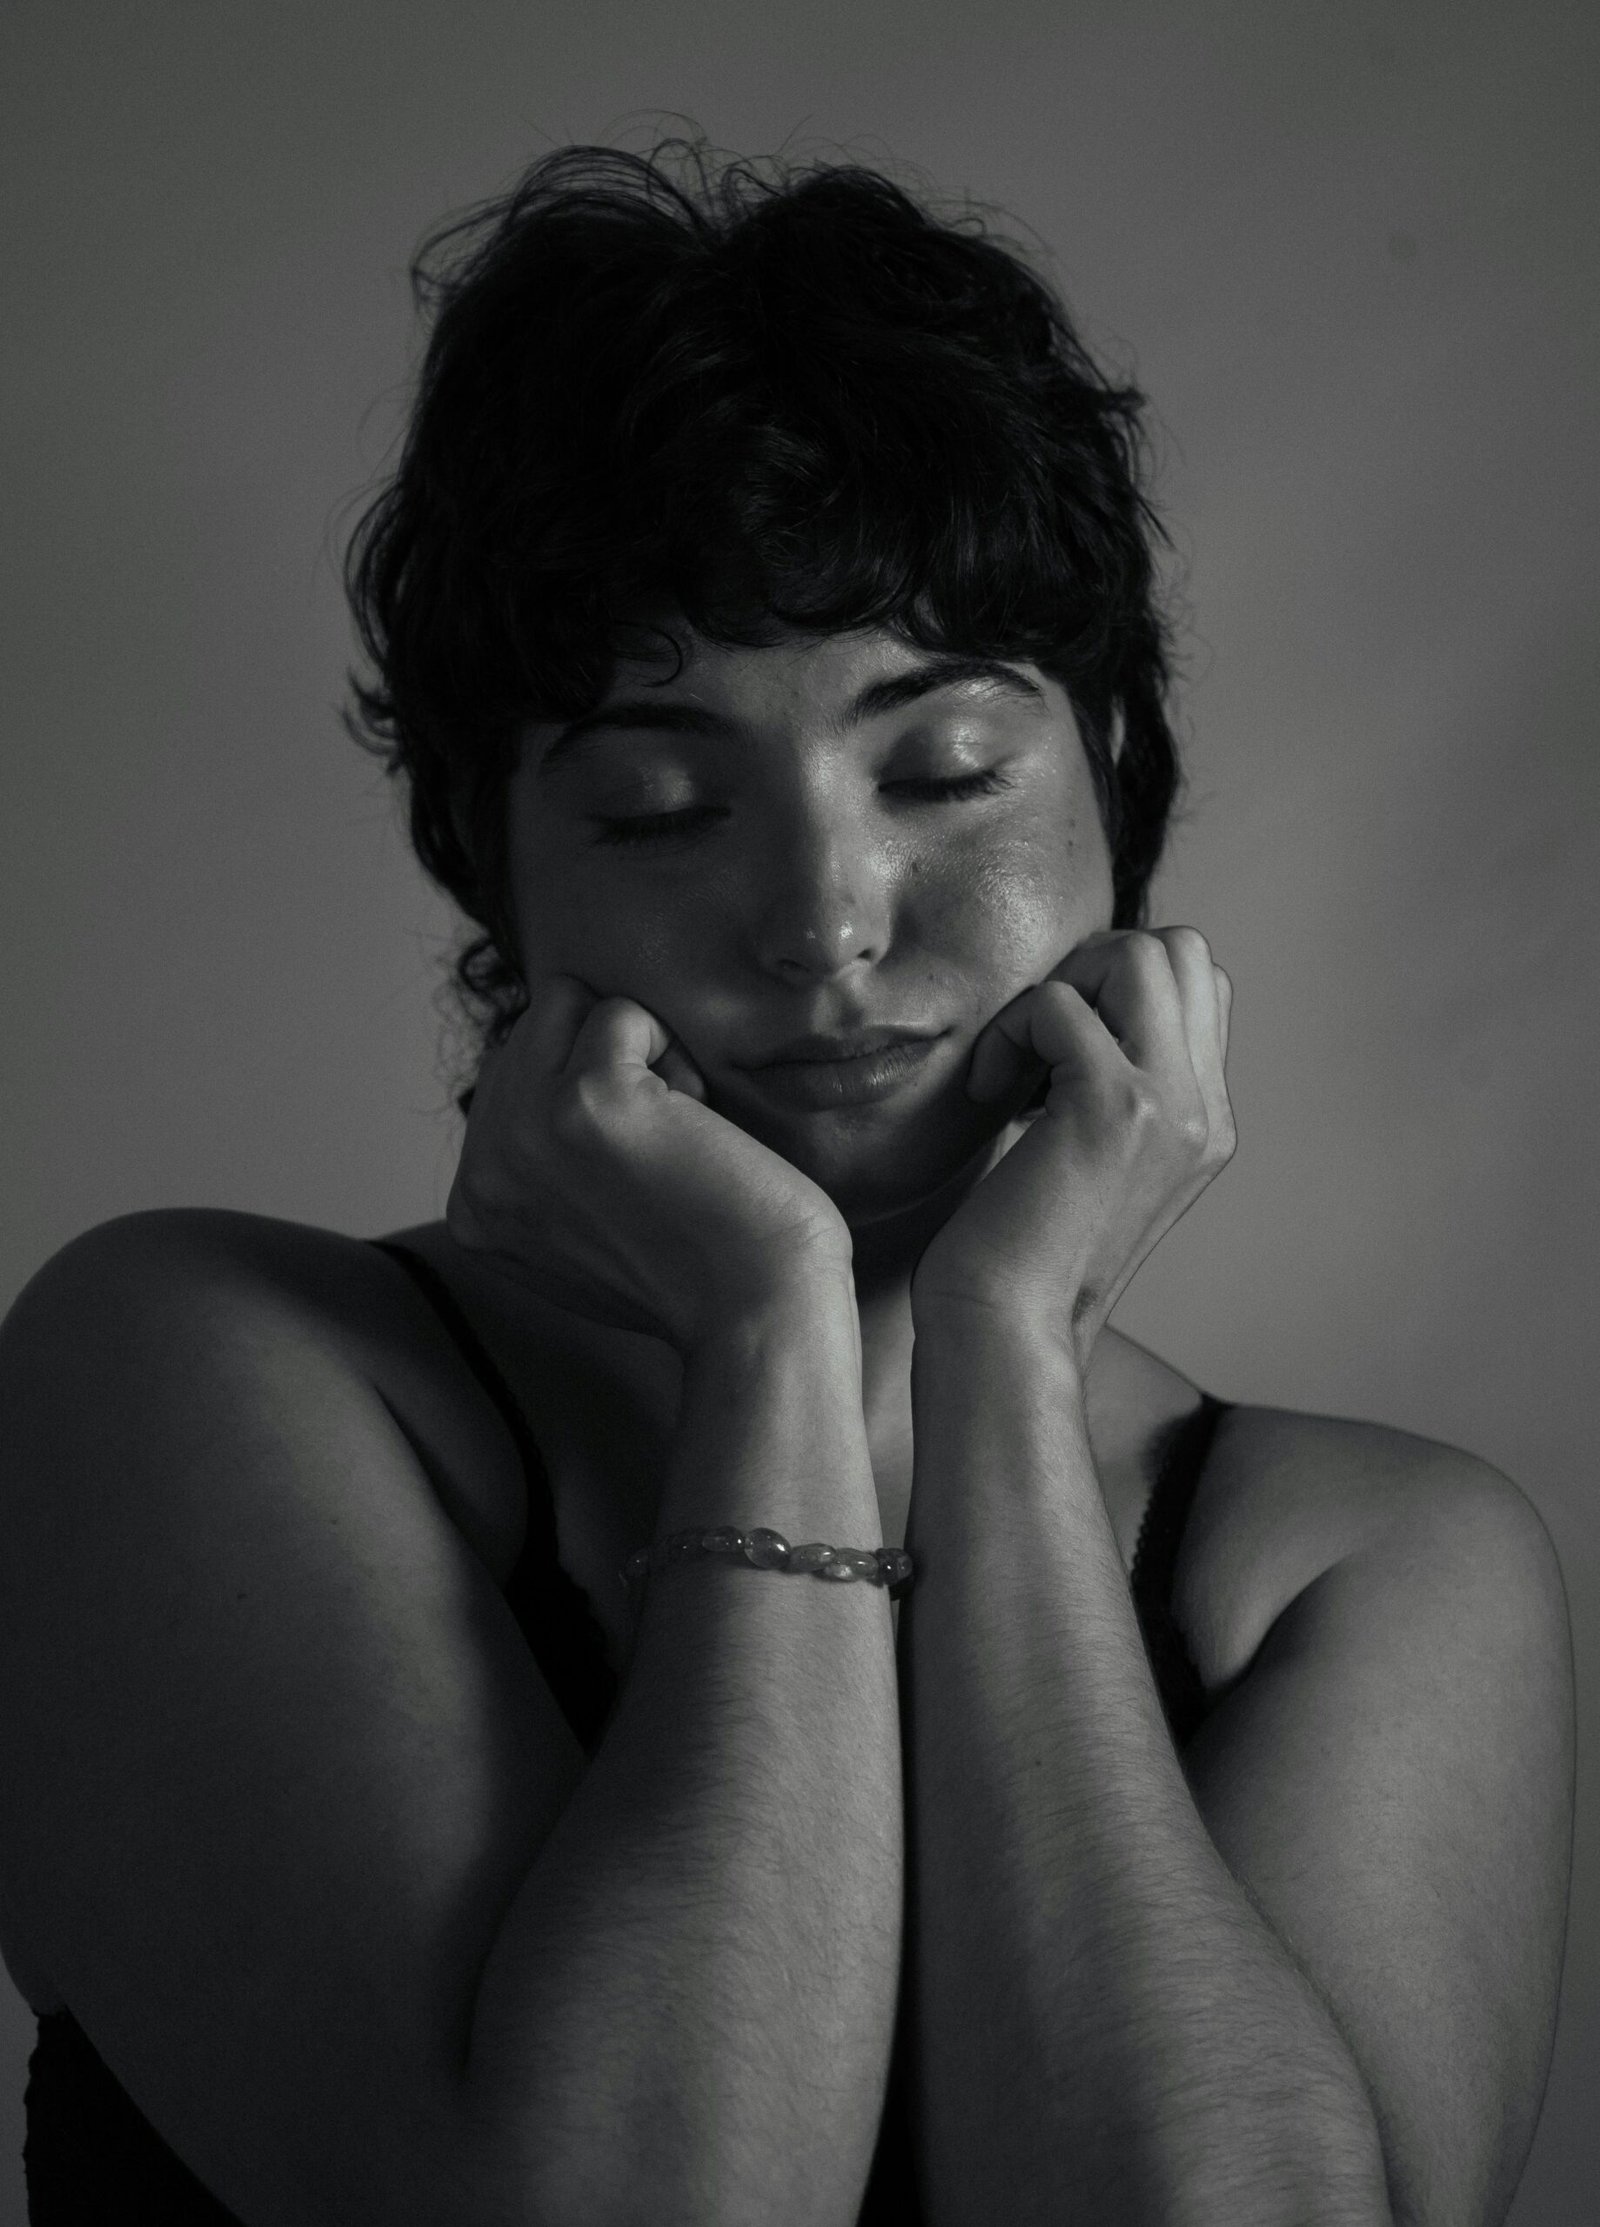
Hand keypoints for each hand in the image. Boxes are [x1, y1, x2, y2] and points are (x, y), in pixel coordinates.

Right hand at [446, 976, 853, 1356]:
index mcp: (472, 1210)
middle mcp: (480, 1173)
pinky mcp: (583, 1098)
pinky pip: (623, 1013)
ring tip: (674, 1137)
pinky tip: (695, 1129)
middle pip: (533, 1035)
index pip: (507, 1084)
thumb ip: (539, 1171)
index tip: (631, 1188)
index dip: (587, 1107)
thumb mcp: (578, 1236)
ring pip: (568, 1005)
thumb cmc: (699, 1274)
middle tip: (659, 1157)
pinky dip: (675, 1054)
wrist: (757, 1315)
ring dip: (639, 1054)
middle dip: (609, 1069)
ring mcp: (523, 1132)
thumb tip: (539, 1077)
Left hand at [909, 928, 1235, 1367]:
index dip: (1117, 988)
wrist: (1007, 1328)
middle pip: (1182, 952)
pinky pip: (1062, 1001)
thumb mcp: (1088, 1161)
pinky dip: (1010, 1029)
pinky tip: (988, 1091)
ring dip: (1060, 987)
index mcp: (1205, 1124)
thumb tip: (1073, 1010)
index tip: (1055, 1054)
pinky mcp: (1114, 1109)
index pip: (1198, 987)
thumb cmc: (1019, 1252)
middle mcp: (1204, 1112)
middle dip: (1094, 968)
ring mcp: (1171, 1108)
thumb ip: (1110, 1090)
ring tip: (1018, 1063)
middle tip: (1039, 1042)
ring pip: (1140, 955)